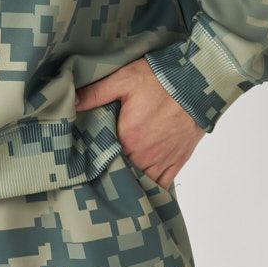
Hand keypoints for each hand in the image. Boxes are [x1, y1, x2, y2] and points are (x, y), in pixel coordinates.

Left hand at [73, 57, 205, 188]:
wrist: (195, 82)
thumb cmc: (159, 79)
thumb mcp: (123, 79)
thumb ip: (96, 93)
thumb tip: (72, 102)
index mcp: (128, 138)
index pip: (104, 157)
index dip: (96, 157)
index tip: (88, 157)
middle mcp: (145, 155)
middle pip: (122, 171)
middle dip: (112, 169)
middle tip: (101, 166)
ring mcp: (163, 161)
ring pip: (141, 182)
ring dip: (131, 179)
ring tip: (118, 176)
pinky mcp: (178, 161)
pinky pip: (162, 185)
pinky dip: (152, 187)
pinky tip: (142, 184)